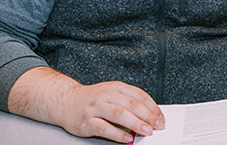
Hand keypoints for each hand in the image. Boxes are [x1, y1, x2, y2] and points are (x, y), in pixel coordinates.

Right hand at [9, 68, 165, 143]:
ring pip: (119, 114)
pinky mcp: (87, 120)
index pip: (139, 95)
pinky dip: (118, 134)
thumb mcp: (112, 94)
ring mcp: (96, 107)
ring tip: (146, 131)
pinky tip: (127, 138)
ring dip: (136, 123)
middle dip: (147, 116)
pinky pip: (104, 128)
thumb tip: (149, 116)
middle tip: (157, 126)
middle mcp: (106, 95)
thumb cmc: (93, 100)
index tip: (160, 117)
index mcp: (115, 87)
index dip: (152, 107)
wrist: (66, 101)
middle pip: (131, 104)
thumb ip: (128, 102)